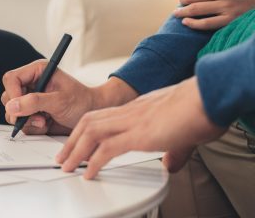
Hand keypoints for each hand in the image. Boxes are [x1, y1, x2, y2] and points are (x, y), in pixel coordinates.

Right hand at [2, 60, 136, 134]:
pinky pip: (21, 122)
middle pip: (8, 97)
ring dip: (27, 121)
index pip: (11, 79)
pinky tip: (46, 124)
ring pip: (12, 112)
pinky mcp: (32, 113)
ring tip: (45, 121)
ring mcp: (30, 99)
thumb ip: (35, 102)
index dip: (12, 93)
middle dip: (21, 111)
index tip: (20, 108)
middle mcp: (31, 84)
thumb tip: (11, 106)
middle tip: (39, 118)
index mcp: (37, 71)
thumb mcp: (59, 100)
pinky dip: (32, 127)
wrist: (92, 114)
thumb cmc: (81, 101)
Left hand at [57, 77, 225, 178]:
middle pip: (89, 122)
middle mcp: (129, 112)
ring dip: (76, 150)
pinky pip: (108, 148)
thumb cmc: (197, 109)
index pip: (102, 117)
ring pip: (92, 132)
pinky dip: (94, 161)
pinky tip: (88, 173)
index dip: (85, 130)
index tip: (77, 144)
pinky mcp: (140, 134)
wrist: (207, 97)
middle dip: (72, 140)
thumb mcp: (180, 131)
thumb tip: (170, 163)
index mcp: (135, 109)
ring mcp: (132, 121)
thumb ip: (171, 147)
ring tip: (66, 166)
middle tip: (62, 156)